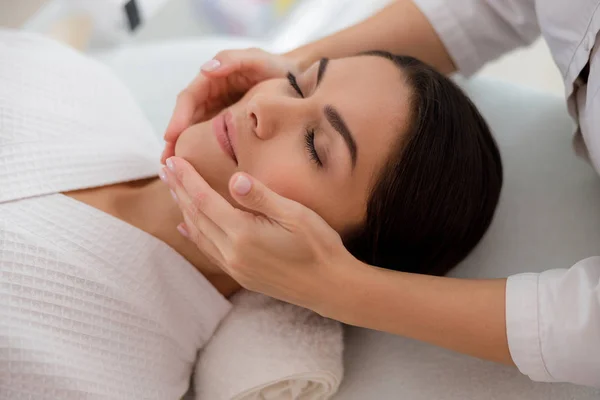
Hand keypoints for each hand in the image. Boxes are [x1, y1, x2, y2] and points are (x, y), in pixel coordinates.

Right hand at [161, 48, 299, 163]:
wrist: (297, 83)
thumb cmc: (276, 67)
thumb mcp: (256, 59)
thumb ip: (234, 60)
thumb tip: (205, 69)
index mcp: (211, 80)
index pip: (188, 99)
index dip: (178, 117)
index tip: (171, 136)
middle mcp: (210, 97)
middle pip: (186, 119)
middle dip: (175, 141)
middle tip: (167, 163)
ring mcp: (218, 114)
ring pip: (195, 133)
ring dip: (184, 151)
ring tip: (176, 173)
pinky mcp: (229, 129)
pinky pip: (213, 142)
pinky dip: (204, 156)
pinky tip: (201, 174)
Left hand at [161, 157, 352, 313]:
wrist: (332, 287)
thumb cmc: (319, 246)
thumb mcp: (295, 215)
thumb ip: (261, 197)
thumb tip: (233, 179)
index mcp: (244, 234)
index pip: (205, 200)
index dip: (187, 178)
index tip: (173, 159)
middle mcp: (233, 253)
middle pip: (196, 216)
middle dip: (179, 190)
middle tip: (165, 168)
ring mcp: (236, 267)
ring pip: (199, 234)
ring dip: (184, 210)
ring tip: (173, 190)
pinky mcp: (242, 276)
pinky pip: (208, 251)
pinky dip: (194, 235)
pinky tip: (186, 227)